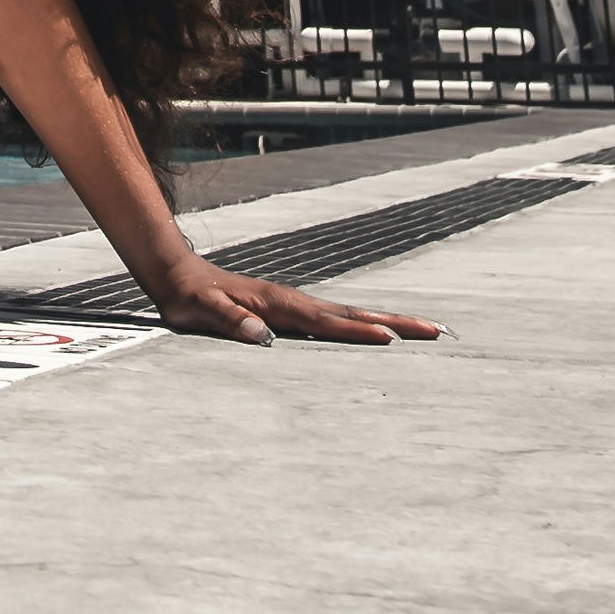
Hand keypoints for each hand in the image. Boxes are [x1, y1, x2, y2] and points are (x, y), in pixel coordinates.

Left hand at [152, 256, 439, 345]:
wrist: (178, 274)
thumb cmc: (189, 298)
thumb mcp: (202, 312)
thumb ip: (230, 322)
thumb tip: (262, 336)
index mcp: (278, 304)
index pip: (326, 321)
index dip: (357, 331)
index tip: (391, 339)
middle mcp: (294, 301)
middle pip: (353, 312)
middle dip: (395, 322)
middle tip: (436, 331)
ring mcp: (296, 305)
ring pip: (350, 313)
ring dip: (388, 320)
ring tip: (424, 330)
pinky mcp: (292, 311)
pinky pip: (337, 320)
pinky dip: (363, 324)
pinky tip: (376, 334)